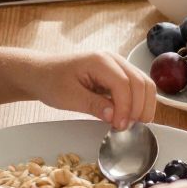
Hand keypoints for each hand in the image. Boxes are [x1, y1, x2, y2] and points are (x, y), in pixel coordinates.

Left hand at [30, 46, 156, 129]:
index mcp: (99, 61)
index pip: (123, 84)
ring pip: (143, 83)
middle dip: (140, 107)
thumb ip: (93, 105)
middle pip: (140, 82)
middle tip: (131, 128)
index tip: (121, 126)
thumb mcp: (69, 97)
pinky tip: (131, 116)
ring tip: (134, 124)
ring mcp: (117, 65)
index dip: (126, 107)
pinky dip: (139, 101)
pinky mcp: (118, 74)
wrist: (42, 73)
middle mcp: (113, 59)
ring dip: (144, 104)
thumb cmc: (52, 82)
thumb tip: (115, 116)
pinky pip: (136, 86)